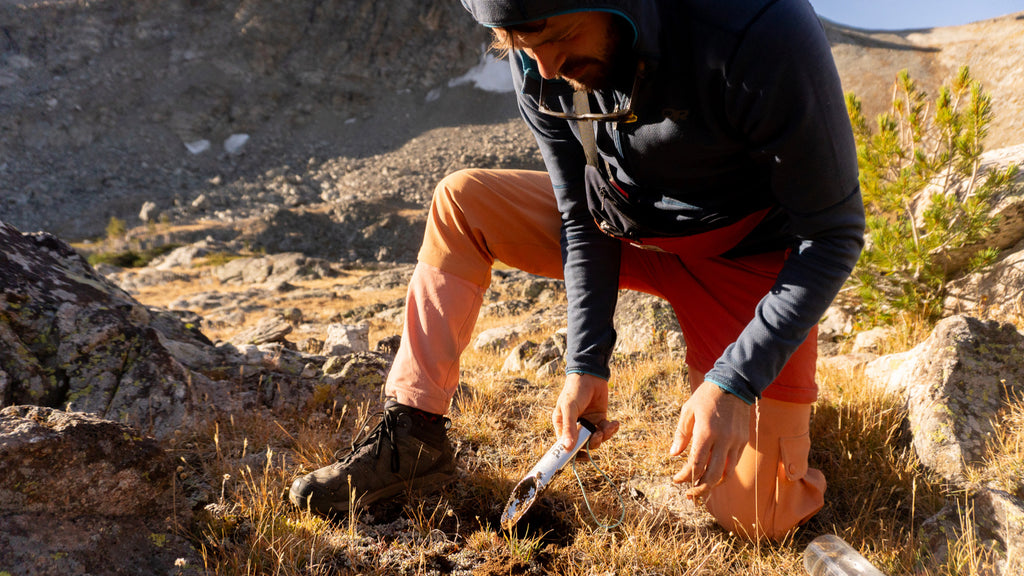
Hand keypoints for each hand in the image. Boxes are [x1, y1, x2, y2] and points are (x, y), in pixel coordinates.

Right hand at [552, 373, 619, 450]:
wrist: (591, 374)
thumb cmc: (575, 389)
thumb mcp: (569, 407)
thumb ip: (569, 427)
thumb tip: (567, 448)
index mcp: (562, 425)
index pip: (565, 447)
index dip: (572, 454)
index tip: (581, 457)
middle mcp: (574, 427)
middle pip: (582, 446)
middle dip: (592, 444)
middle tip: (597, 436)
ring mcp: (588, 424)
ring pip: (596, 440)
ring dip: (604, 437)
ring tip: (607, 427)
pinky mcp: (600, 420)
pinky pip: (606, 432)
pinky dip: (611, 430)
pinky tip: (615, 423)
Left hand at [668, 382, 749, 498]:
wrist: (734, 385)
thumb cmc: (706, 397)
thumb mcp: (687, 411)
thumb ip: (681, 434)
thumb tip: (673, 454)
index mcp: (706, 432)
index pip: (696, 464)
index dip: (685, 476)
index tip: (676, 480)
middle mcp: (723, 440)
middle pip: (712, 475)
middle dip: (699, 488)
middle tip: (689, 494)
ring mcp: (735, 442)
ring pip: (726, 474)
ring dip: (713, 485)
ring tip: (701, 488)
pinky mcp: (743, 441)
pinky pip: (733, 464)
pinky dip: (723, 473)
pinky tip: (713, 476)